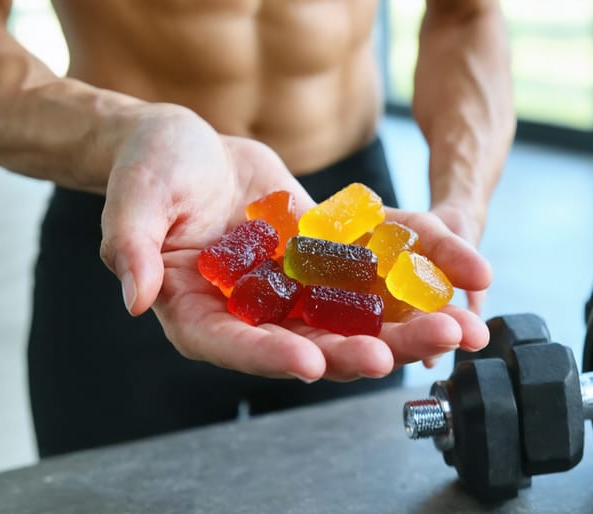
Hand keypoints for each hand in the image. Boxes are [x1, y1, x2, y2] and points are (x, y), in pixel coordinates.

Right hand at [98, 107, 488, 380]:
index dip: (273, 357)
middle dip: (373, 347)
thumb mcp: (134, 200)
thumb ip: (130, 246)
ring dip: (411, 320)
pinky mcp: (328, 255)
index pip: (238, 346)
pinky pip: (374, 266)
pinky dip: (413, 268)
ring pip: (359, 313)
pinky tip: (459, 273)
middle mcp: (259, 310)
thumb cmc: (151, 170)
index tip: (314, 364)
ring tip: (462, 325)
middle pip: (317, 341)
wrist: (191, 146)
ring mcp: (299, 285)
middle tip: (425, 348)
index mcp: (203, 314)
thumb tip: (135, 295)